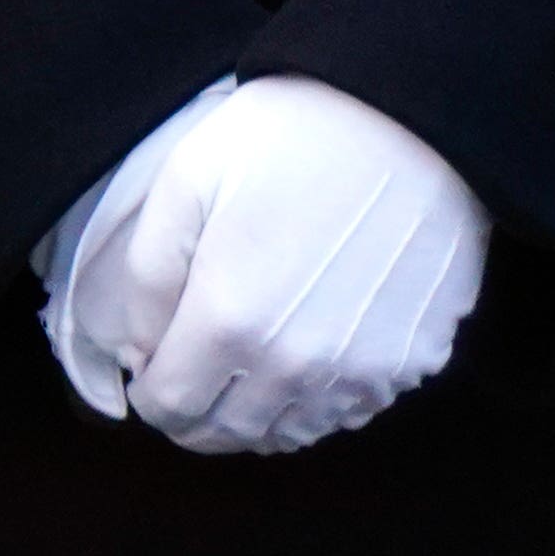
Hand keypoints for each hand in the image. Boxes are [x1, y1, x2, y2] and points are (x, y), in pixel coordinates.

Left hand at [45, 73, 485, 455]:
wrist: (410, 121)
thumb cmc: (286, 139)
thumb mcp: (184, 184)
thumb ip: (147, 278)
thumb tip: (140, 350)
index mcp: (230, 322)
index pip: (171, 407)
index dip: (150, 394)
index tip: (150, 367)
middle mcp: (297, 366)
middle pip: (229, 434)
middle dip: (195, 415)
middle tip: (189, 376)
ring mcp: (363, 372)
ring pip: (292, 434)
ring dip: (256, 417)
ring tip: (243, 376)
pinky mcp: (414, 363)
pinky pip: (352, 412)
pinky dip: (319, 404)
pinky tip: (307, 360)